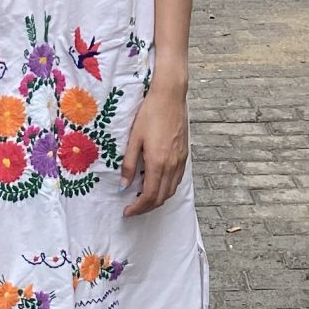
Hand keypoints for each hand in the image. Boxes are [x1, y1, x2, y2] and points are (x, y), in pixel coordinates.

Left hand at [121, 77, 188, 217]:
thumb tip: (123, 186)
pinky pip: (177, 180)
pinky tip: (156, 183)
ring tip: (142, 198)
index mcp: (157, 162)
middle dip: (146, 207)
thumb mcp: (134, 138)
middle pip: (161, 197)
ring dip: (157, 199)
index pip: (149, 196)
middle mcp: (172, 165)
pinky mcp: (184, 155)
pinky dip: (166, 188)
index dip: (138, 208)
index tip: (127, 212)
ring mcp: (180, 161)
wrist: (170, 97)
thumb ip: (128, 164)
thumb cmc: (150, 114)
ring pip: (171, 190)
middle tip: (132, 208)